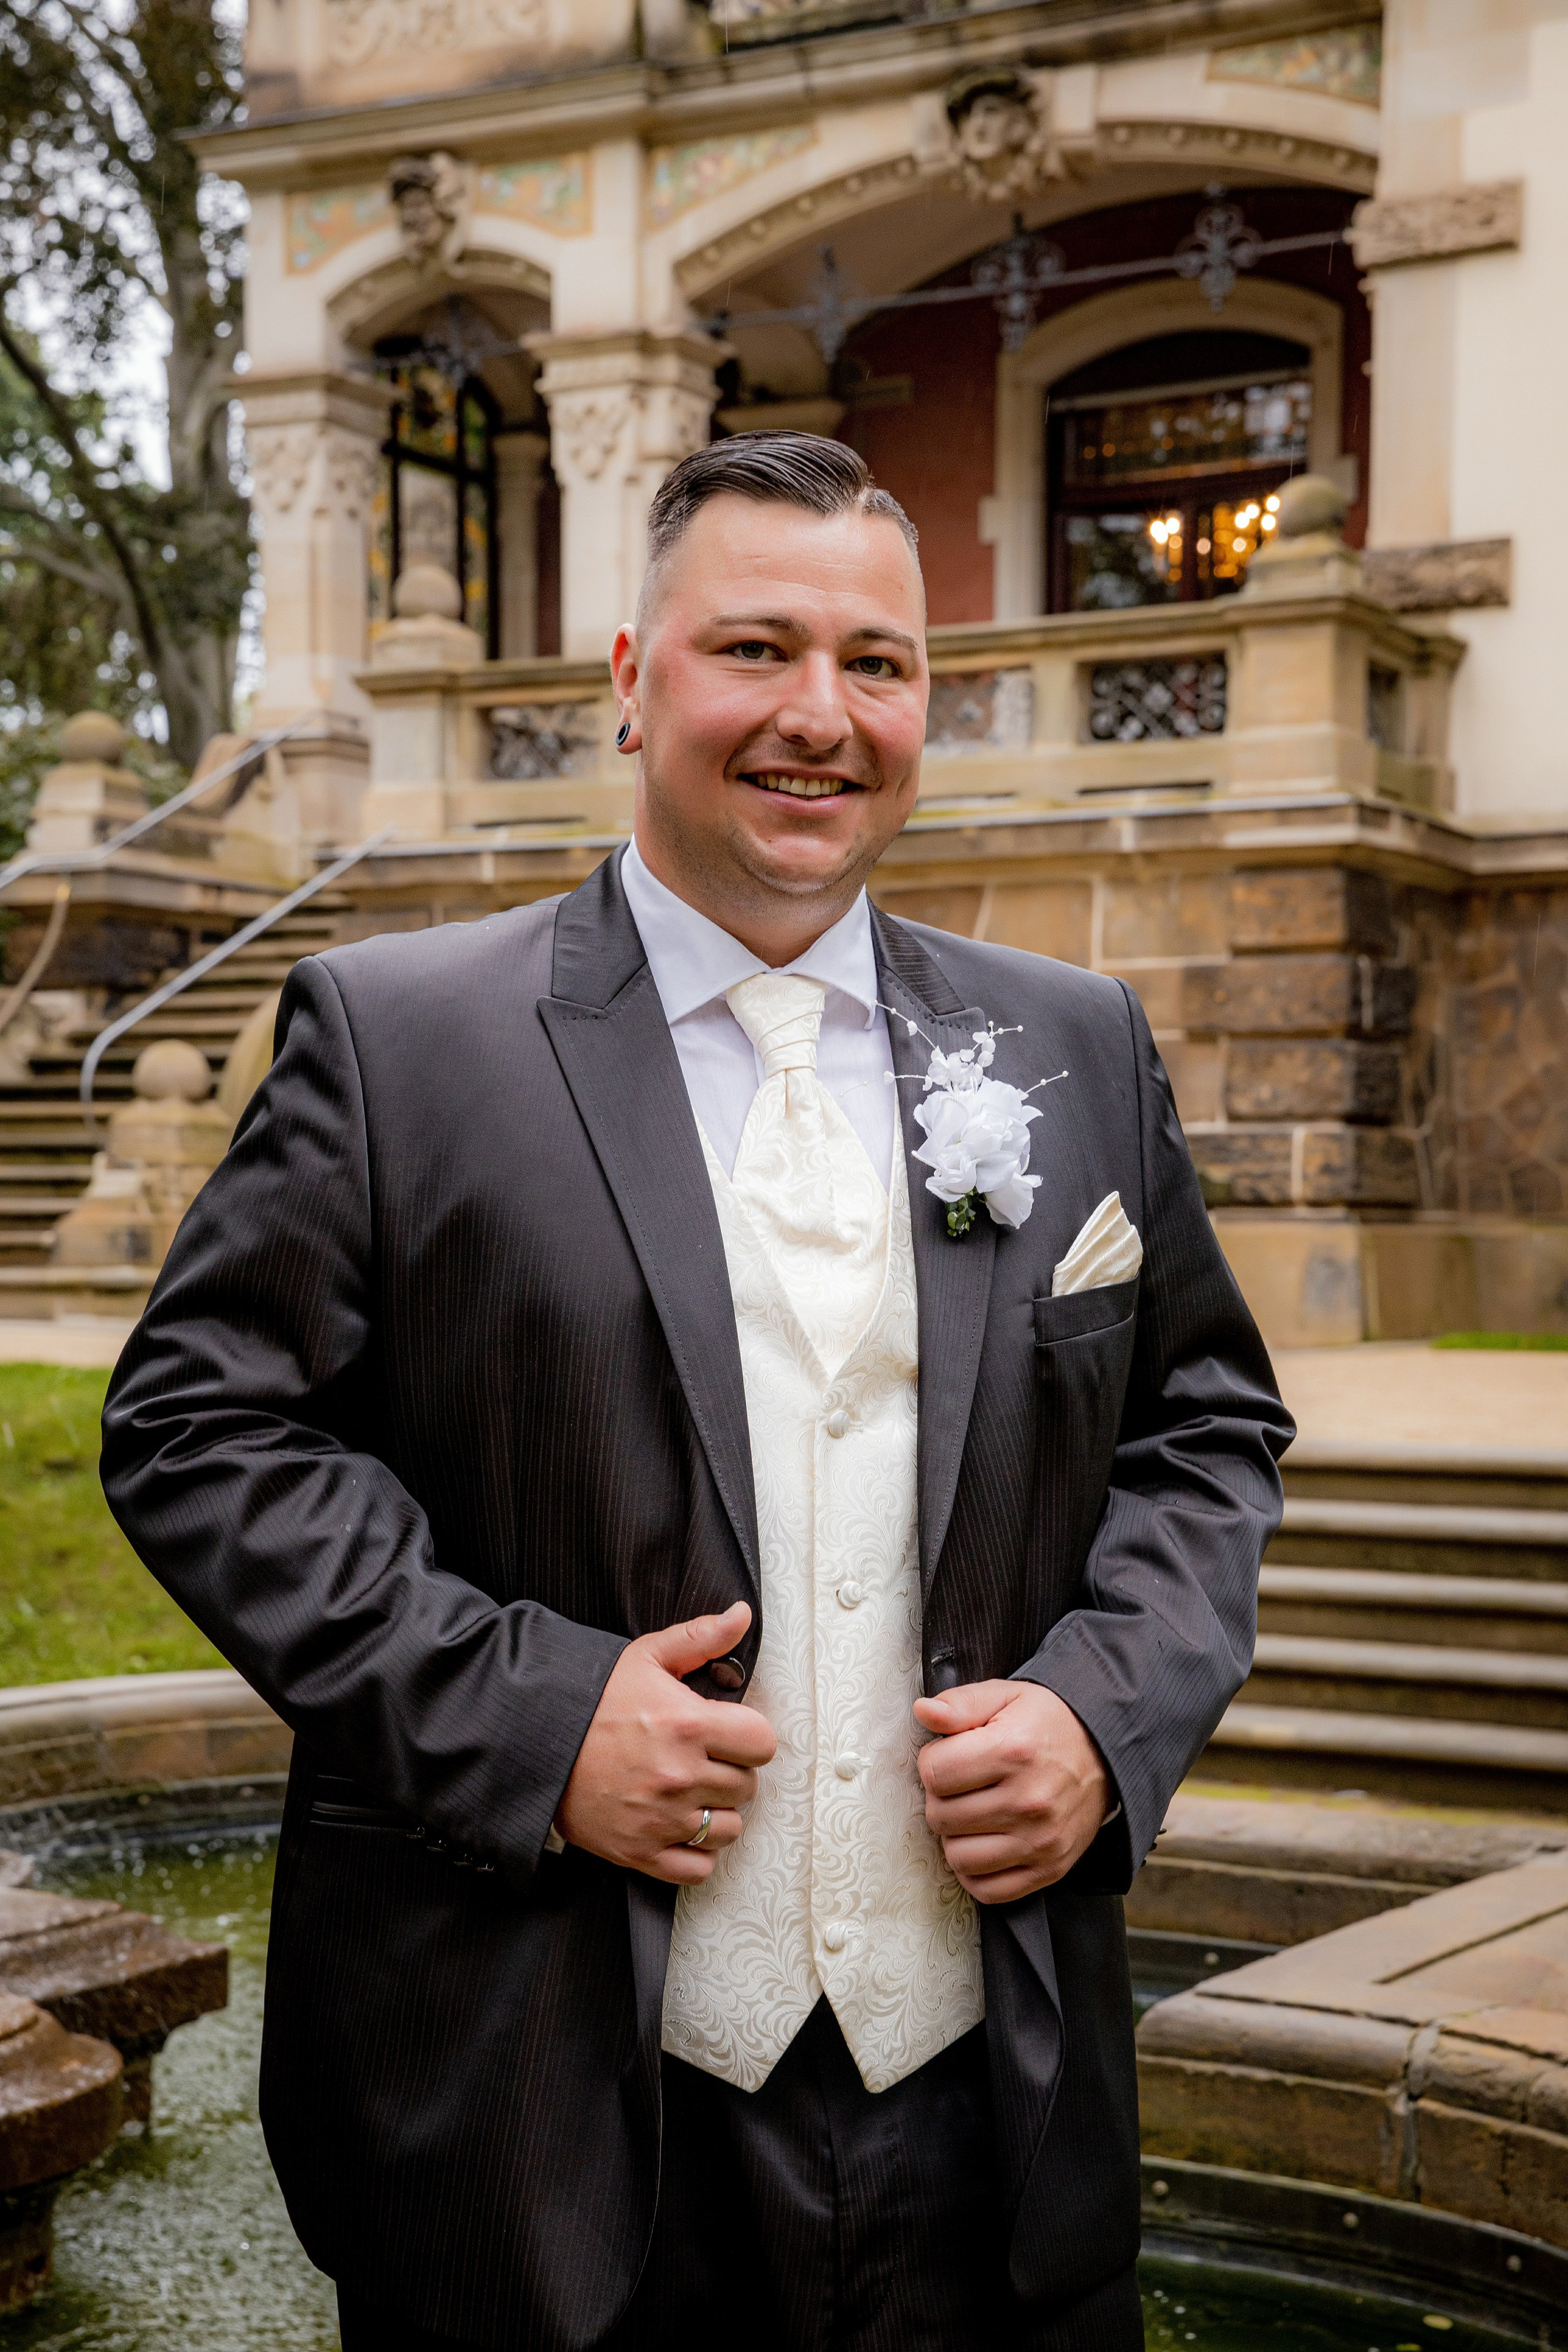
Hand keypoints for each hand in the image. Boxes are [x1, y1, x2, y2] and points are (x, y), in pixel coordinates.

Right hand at [557, 1603, 776, 1884]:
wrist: (535, 1743)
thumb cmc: (593, 1699)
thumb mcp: (646, 1656)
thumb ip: (700, 1638)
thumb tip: (742, 1615)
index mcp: (688, 1724)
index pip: (762, 1744)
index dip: (749, 1736)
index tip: (728, 1733)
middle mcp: (681, 1776)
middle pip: (747, 1786)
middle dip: (730, 1770)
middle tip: (702, 1759)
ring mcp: (662, 1820)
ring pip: (730, 1829)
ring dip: (718, 1812)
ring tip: (692, 1792)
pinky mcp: (640, 1853)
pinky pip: (698, 1868)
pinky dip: (696, 1852)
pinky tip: (680, 1826)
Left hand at [912, 1680, 1109, 1903]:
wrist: (1105, 1754)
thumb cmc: (1047, 1724)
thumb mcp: (1005, 1697)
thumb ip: (960, 1704)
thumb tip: (923, 1711)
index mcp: (1013, 1751)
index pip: (934, 1774)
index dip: (932, 1762)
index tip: (949, 1756)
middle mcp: (1028, 1801)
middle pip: (941, 1817)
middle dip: (941, 1799)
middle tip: (962, 1786)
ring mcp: (1040, 1841)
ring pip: (958, 1858)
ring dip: (955, 1837)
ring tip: (972, 1814)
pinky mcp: (1049, 1869)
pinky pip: (988, 1890)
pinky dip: (976, 1873)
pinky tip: (983, 1844)